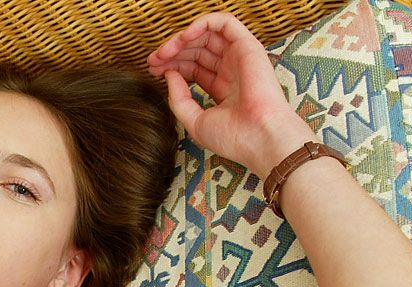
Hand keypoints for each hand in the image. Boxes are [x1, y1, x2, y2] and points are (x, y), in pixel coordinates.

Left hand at [147, 12, 313, 177]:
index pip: (193, 67)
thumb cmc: (233, 137)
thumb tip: (169, 74)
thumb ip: (179, 99)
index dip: (171, 65)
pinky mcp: (248, 46)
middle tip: (153, 60)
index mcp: (222, 89)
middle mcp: (231, 71)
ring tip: (165, 51)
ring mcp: (240, 58)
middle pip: (197, 50)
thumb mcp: (194, 121)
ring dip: (182, 38)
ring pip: (207, 35)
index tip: (153, 70)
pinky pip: (225, 23)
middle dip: (172, 52)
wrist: (259, 138)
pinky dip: (203, 23)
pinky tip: (185, 37)